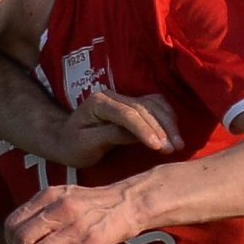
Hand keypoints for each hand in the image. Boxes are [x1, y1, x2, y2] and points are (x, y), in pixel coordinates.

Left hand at [6, 175, 152, 243]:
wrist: (129, 202)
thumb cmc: (92, 203)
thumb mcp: (64, 195)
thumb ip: (42, 208)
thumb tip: (17, 228)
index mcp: (49, 196)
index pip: (13, 222)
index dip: (9, 241)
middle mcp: (59, 209)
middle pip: (21, 240)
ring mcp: (75, 226)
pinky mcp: (91, 242)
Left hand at [43, 87, 180, 169]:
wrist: (65, 138)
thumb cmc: (73, 145)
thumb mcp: (86, 145)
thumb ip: (110, 137)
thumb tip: (137, 136)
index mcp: (99, 103)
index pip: (127, 114)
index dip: (145, 129)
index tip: (159, 146)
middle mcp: (112, 95)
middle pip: (144, 107)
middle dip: (162, 128)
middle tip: (175, 148)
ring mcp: (123, 97)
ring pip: (154, 104)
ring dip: (169, 123)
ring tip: (178, 144)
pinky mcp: (132, 103)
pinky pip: (155, 105)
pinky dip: (167, 117)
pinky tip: (174, 132)